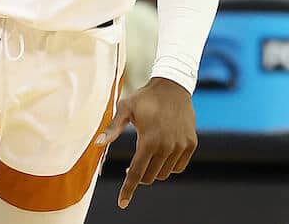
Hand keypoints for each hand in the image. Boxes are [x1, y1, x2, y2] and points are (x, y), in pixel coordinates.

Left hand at [94, 77, 196, 208]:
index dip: (128, 189)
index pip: (137, 173)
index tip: (122, 203)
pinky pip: (178, 167)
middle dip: (139, 176)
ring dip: (154, 171)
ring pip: (164, 173)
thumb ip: (112, 129)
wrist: (173, 86)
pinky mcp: (191, 144)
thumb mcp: (125, 109)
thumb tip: (96, 144)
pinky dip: (169, 166)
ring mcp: (181, 146)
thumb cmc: (145, 98)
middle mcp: (167, 146)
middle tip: (133, 166)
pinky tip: (162, 155)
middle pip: (150, 176)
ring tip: (148, 156)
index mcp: (149, 140)